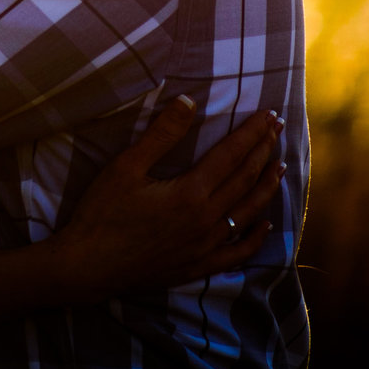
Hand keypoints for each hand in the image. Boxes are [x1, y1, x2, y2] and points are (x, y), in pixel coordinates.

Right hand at [45, 97, 282, 301]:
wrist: (88, 267)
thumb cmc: (102, 214)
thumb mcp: (126, 167)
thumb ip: (162, 134)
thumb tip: (189, 102)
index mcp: (190, 193)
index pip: (232, 155)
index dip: (252, 133)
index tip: (270, 115)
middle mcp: (206, 220)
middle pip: (245, 180)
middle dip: (263, 151)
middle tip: (279, 129)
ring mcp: (205, 247)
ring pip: (248, 213)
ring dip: (266, 187)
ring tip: (281, 167)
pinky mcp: (198, 266)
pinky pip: (237, 252)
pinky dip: (256, 238)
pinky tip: (265, 225)